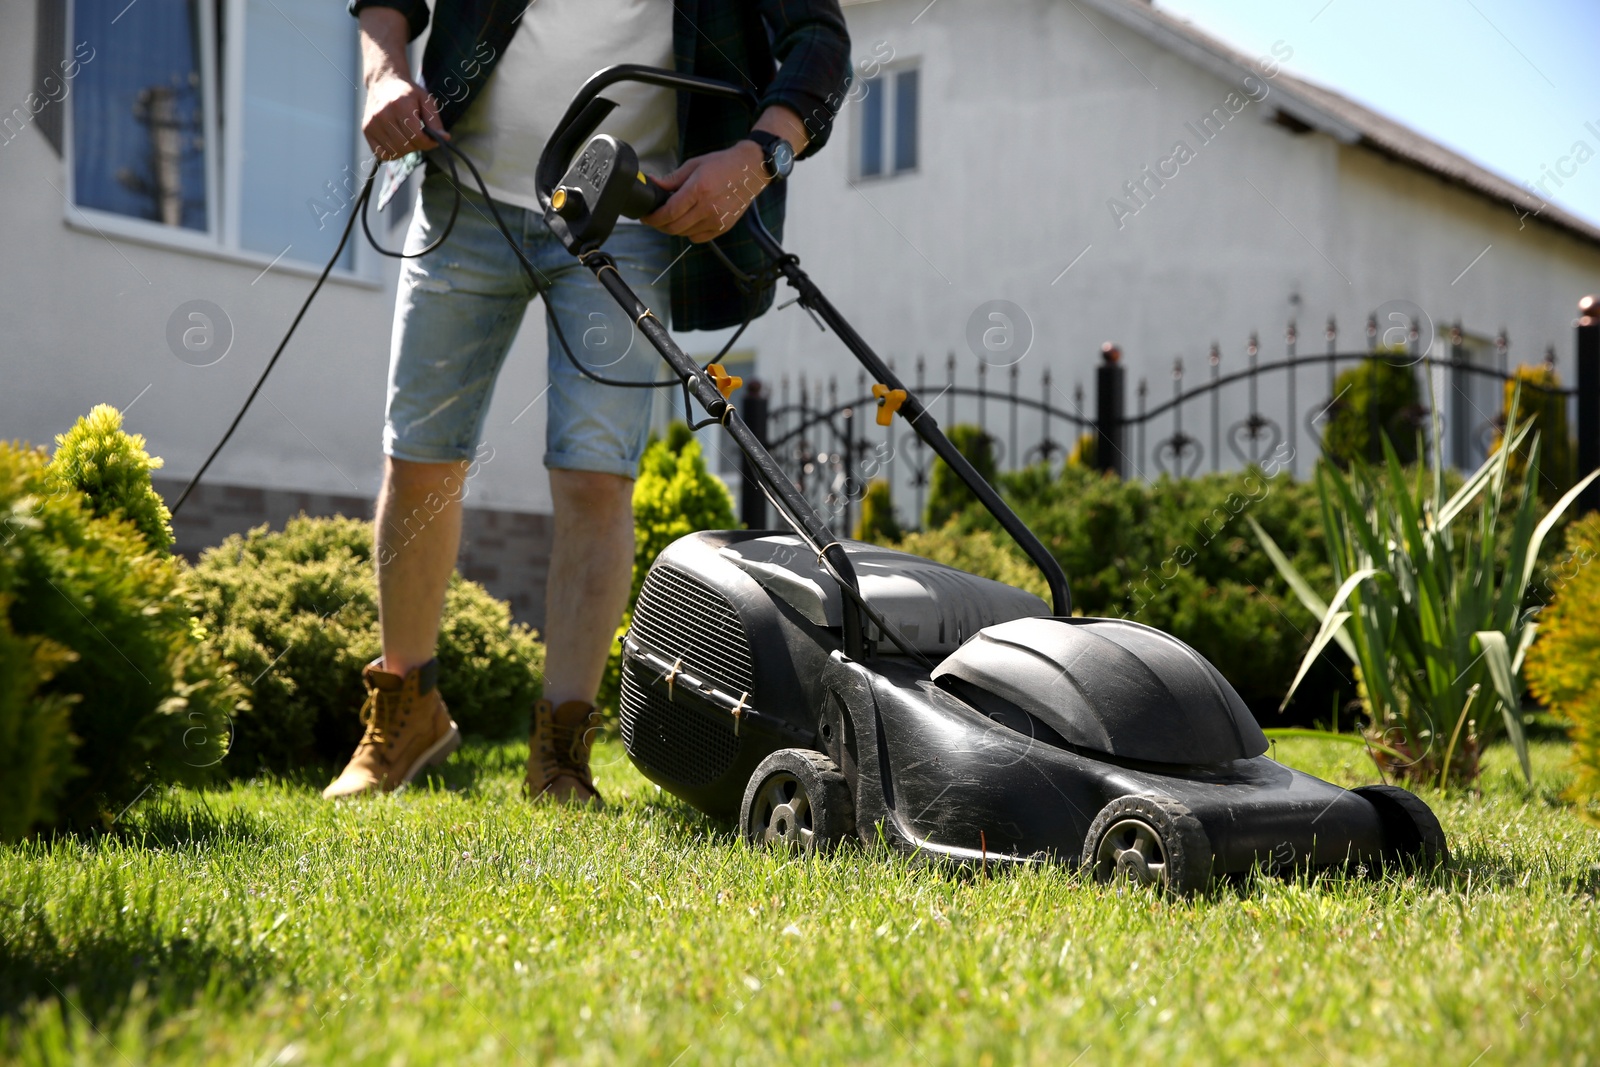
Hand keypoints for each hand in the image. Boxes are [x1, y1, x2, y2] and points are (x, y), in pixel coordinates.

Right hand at [362, 72, 444, 159]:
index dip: (428, 142)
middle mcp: (383, 115)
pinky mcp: (366, 130)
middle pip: (406, 146)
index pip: (416, 136)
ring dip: (406, 149)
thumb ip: (435, 120)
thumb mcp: (426, 100)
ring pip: (395, 152)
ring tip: (407, 136)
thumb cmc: (408, 92)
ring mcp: (372, 123)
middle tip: (419, 135)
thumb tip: (444, 138)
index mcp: (400, 105)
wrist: (383, 82)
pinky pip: (382, 154)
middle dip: (418, 145)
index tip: (433, 139)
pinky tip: (397, 142)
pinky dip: (392, 153)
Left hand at [643, 141, 769, 242]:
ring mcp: (717, 220)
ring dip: (673, 228)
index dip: (653, 218)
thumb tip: (653, 184)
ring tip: (670, 218)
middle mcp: (708, 208)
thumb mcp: (694, 165)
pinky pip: (698, 238)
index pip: (669, 212)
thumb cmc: (722, 164)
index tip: (646, 217)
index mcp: (699, 190)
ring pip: (685, 234)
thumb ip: (672, 178)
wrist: (751, 170)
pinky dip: (688, 232)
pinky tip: (687, 221)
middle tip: (653, 219)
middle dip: (659, 225)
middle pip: (674, 227)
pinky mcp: (723, 227)